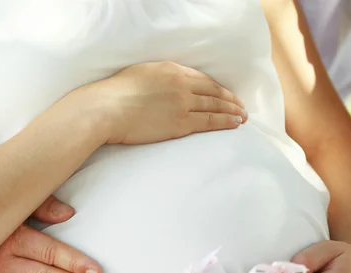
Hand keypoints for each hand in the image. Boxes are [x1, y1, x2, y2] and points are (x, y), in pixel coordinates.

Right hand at [62, 61, 247, 144]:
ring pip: (215, 106)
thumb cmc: (114, 94)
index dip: (217, 87)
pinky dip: (225, 122)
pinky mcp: (181, 122)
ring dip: (232, 111)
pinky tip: (234, 124)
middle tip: (241, 106)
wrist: (107, 109)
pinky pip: (210, 121)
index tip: (225, 93)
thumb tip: (162, 85)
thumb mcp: (138, 75)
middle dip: (230, 99)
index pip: (201, 79)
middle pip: (213, 91)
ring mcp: (183, 103)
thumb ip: (156, 78)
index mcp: (170, 70)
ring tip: (243, 117)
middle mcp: (181, 84)